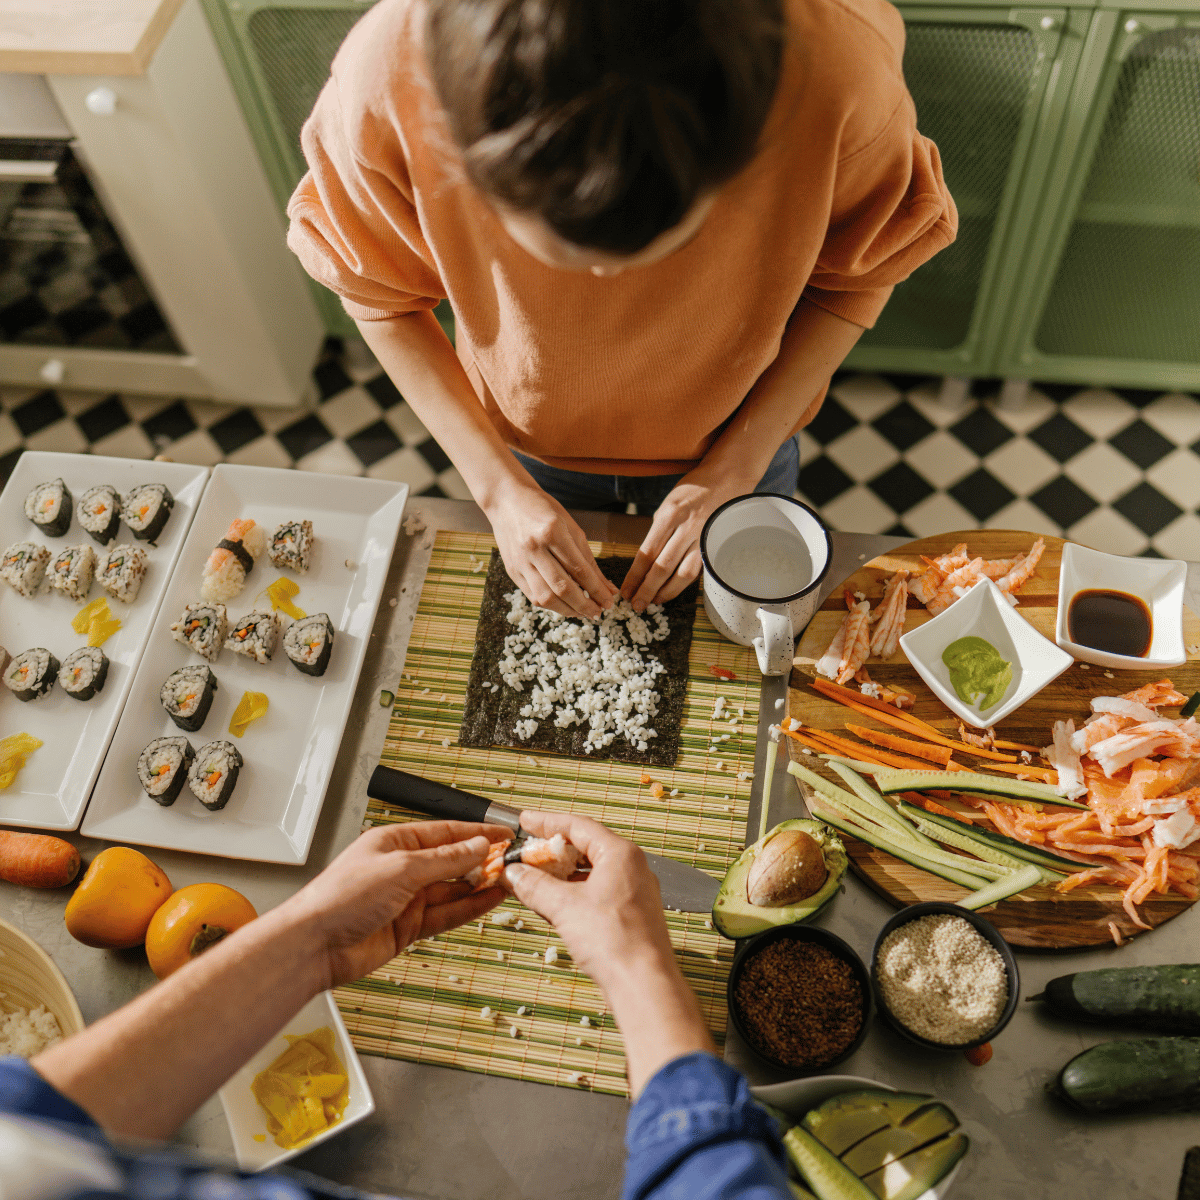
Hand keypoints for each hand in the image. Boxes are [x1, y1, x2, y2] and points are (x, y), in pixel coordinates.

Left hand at [290, 821, 509, 987]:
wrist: (315, 946)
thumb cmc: (340, 898)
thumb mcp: (401, 869)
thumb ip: (444, 860)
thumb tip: (475, 847)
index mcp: (394, 841)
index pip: (445, 832)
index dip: (476, 833)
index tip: (504, 834)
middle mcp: (401, 868)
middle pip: (451, 860)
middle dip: (481, 860)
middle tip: (511, 860)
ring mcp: (406, 898)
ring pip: (453, 888)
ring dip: (479, 885)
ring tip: (508, 880)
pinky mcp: (409, 926)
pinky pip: (447, 913)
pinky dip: (469, 907)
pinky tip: (489, 900)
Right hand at [486, 477, 619, 618]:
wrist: (507, 500)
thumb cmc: (543, 510)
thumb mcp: (571, 527)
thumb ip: (589, 560)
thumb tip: (608, 588)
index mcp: (552, 532)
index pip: (580, 570)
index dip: (597, 590)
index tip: (609, 602)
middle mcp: (534, 548)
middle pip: (562, 588)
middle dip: (584, 605)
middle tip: (598, 613)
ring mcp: (520, 561)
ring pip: (546, 597)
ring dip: (567, 610)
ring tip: (583, 612)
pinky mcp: (512, 571)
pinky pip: (533, 596)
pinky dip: (551, 605)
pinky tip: (564, 605)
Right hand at [502, 810, 672, 989]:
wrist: (644, 983)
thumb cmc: (615, 941)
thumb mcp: (564, 907)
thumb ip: (535, 885)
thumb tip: (514, 873)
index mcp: (620, 854)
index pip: (579, 825)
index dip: (547, 822)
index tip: (525, 821)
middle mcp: (632, 868)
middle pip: (586, 847)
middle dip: (552, 851)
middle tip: (526, 852)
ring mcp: (634, 891)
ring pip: (592, 872)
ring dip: (561, 874)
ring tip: (534, 879)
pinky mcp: (632, 914)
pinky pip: (598, 892)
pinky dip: (574, 893)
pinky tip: (554, 904)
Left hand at [621, 463, 756, 611]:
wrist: (728, 477)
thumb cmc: (695, 488)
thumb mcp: (669, 502)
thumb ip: (659, 529)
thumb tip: (647, 557)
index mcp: (669, 515)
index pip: (647, 552)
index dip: (634, 575)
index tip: (625, 590)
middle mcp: (686, 528)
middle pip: (662, 567)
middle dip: (646, 589)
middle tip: (636, 605)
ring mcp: (703, 538)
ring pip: (682, 574)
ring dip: (666, 592)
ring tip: (653, 603)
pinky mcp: (714, 545)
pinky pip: (697, 569)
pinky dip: (683, 584)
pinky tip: (672, 591)